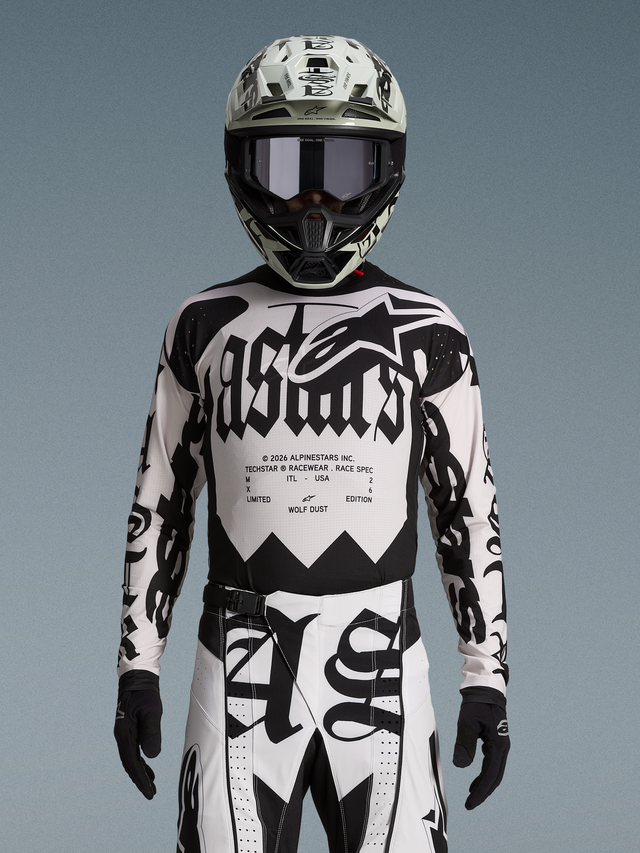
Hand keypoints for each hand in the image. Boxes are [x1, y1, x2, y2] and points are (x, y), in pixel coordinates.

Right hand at [114, 672, 161, 799]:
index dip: (140, 778)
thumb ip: (151, 732)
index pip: (132, 762)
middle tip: (150, 794)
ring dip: (140, 772)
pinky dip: (140, 761)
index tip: (149, 791)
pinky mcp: (129, 729)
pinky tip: (148, 766)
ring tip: (151, 785)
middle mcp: (121, 735)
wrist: (138, 677)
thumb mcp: (152, 711)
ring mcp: (124, 732)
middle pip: (129, 763)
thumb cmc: (145, 692)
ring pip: (130, 758)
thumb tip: (152, 757)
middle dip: (139, 779)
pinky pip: (133, 750)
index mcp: (124, 733)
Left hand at [453, 700, 509, 808]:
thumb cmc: (476, 704)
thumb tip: (461, 767)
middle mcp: (503, 747)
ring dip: (484, 784)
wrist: (485, 688)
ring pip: (494, 771)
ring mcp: (500, 744)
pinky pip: (491, 763)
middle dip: (484, 792)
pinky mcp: (495, 741)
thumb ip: (464, 744)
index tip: (470, 804)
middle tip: (470, 804)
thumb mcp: (467, 723)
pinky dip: (484, 774)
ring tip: (472, 795)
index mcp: (499, 745)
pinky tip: (475, 780)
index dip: (481, 792)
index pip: (490, 775)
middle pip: (495, 777)